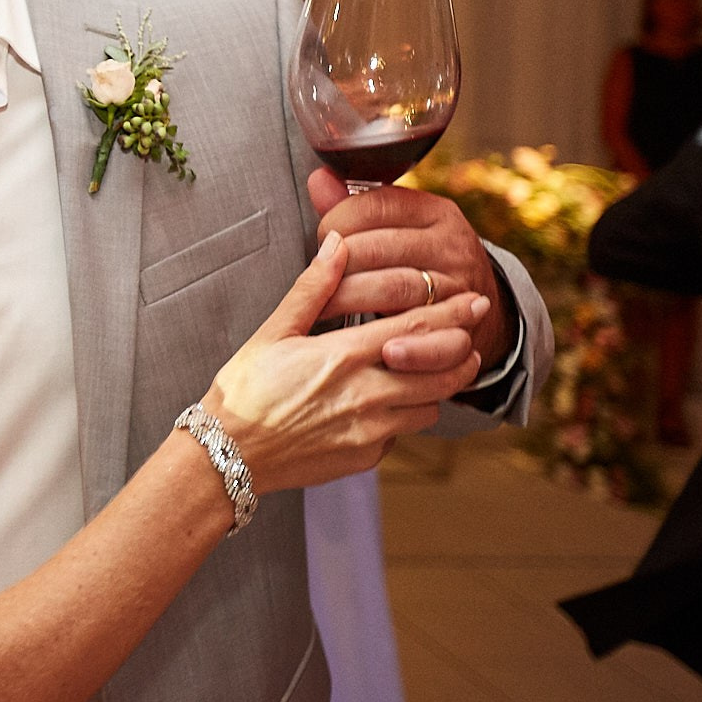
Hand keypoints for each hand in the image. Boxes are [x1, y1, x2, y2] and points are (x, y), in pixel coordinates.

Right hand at [206, 231, 487, 491]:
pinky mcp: (365, 458)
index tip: (474, 299)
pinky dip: (403, 415)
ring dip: (436, 387)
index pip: (418, 329)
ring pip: (429, 406)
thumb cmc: (244, 389)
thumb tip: (337, 243)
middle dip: (462, 352)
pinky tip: (386, 403)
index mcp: (345, 356)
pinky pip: (401, 433)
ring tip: (432, 370)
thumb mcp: (274, 331)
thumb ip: (314, 287)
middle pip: (441, 372)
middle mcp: (367, 396)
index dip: (452, 313)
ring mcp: (370, 432)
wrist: (228, 455)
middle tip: (470, 337)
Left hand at [307, 167, 509, 370]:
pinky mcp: (462, 325)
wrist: (479, 308)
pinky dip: (402, 344)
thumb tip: (318, 179)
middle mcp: (450, 243)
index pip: (372, 206)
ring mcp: (458, 285)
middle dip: (335, 267)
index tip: (321, 245)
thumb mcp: (397, 226)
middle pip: (377, 248)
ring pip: (393, 288)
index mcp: (433, 211)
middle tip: (314, 281)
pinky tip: (377, 347)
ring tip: (322, 310)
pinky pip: (428, 335)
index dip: (335, 225)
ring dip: (350, 301)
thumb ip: (354, 206)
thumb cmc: (420, 261)